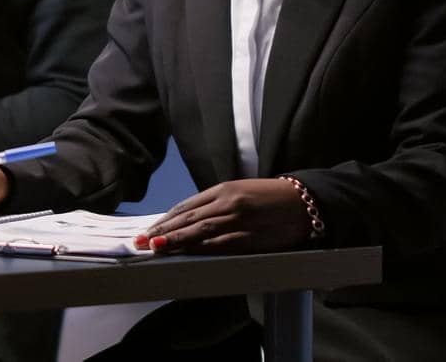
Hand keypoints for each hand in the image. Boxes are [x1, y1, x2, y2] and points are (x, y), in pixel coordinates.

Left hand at [136, 179, 312, 254]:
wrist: (304, 203)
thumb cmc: (269, 199)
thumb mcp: (240, 192)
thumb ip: (215, 205)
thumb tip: (186, 220)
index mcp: (224, 189)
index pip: (186, 206)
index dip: (166, 220)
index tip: (149, 231)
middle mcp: (229, 202)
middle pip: (189, 218)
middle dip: (163, 232)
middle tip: (142, 242)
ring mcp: (240, 220)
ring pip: (201, 232)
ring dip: (177, 241)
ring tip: (156, 249)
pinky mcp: (252, 238)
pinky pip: (222, 245)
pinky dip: (202, 250)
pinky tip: (188, 255)